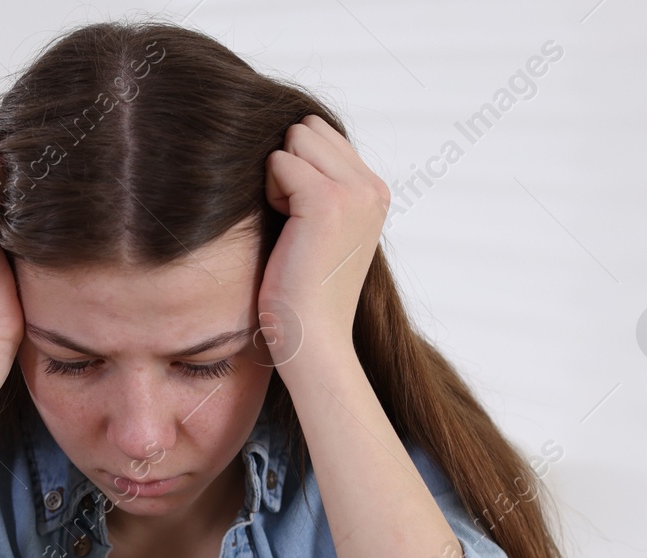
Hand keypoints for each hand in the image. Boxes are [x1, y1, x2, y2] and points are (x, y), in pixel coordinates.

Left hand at [258, 114, 390, 367]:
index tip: (301, 220)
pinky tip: (285, 231)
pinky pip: (279, 161)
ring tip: (291, 227)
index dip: (297, 170)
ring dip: (278, 178)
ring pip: (295, 139)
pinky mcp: (327, 200)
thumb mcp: (321, 231)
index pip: (322, 135)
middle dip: (288, 166)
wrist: (313, 338)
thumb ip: (321, 186)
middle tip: (292, 222)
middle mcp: (372, 187)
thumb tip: (292, 138)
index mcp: (374, 192)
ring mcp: (354, 191)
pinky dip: (271, 192)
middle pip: (308, 129)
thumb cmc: (302, 293)